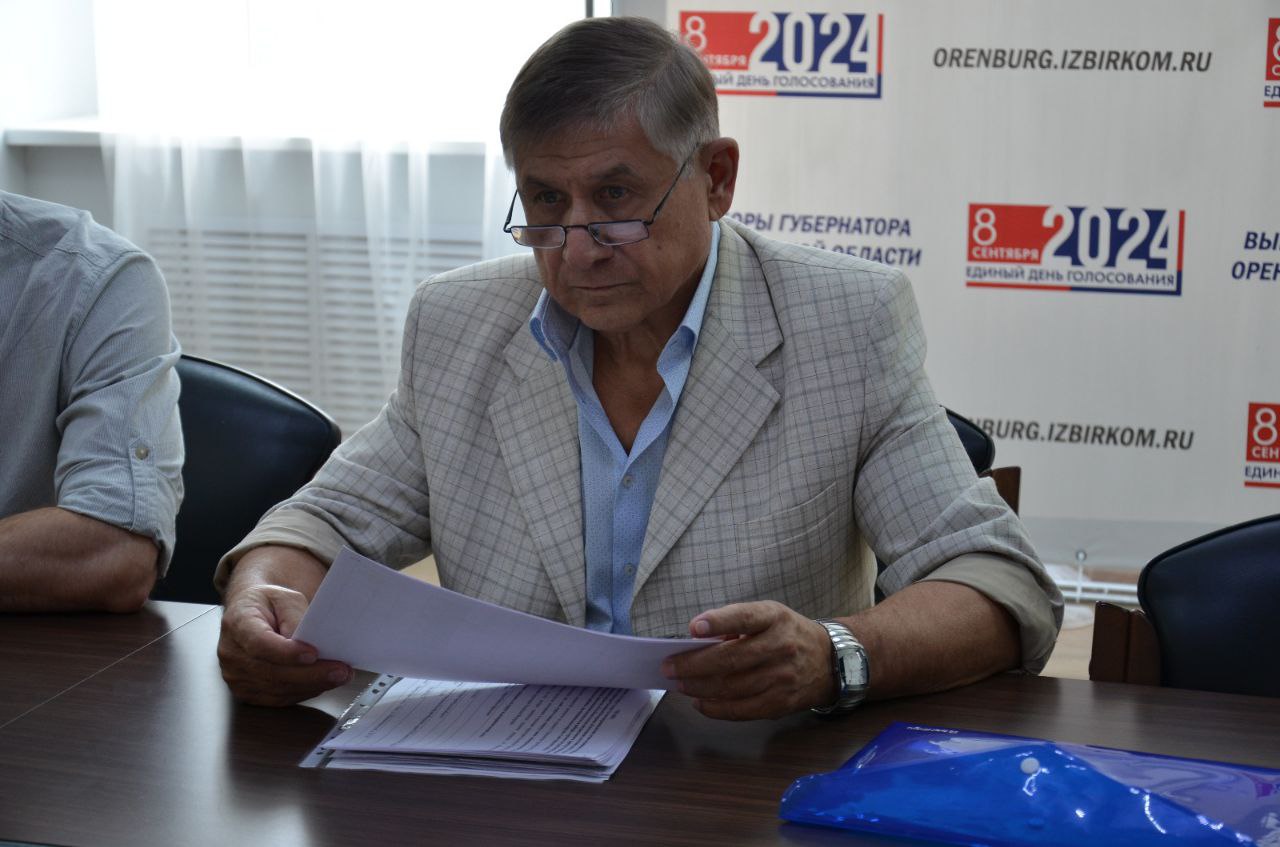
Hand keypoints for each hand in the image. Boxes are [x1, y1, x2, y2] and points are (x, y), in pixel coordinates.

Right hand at [217, 582, 351, 706]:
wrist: (249, 614)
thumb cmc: (268, 604)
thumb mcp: (284, 598)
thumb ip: (295, 617)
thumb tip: (309, 642)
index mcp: (237, 623)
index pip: (259, 643)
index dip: (286, 652)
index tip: (313, 654)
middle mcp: (231, 653)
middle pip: (272, 672)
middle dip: (310, 674)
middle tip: (340, 671)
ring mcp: (236, 676)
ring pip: (277, 689)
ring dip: (311, 686)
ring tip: (339, 677)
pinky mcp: (246, 691)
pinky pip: (277, 698)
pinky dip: (303, 692)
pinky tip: (321, 684)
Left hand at [661, 600, 834, 719]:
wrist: (829, 662)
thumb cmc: (788, 633)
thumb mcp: (769, 615)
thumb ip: (737, 623)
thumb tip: (697, 641)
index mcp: (775, 618)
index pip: (744, 618)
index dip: (718, 622)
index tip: (692, 628)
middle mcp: (780, 647)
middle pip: (730, 659)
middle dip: (693, 664)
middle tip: (668, 667)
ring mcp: (781, 678)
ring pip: (731, 687)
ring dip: (698, 687)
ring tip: (678, 684)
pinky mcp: (780, 703)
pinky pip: (741, 709)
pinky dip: (715, 708)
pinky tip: (699, 702)